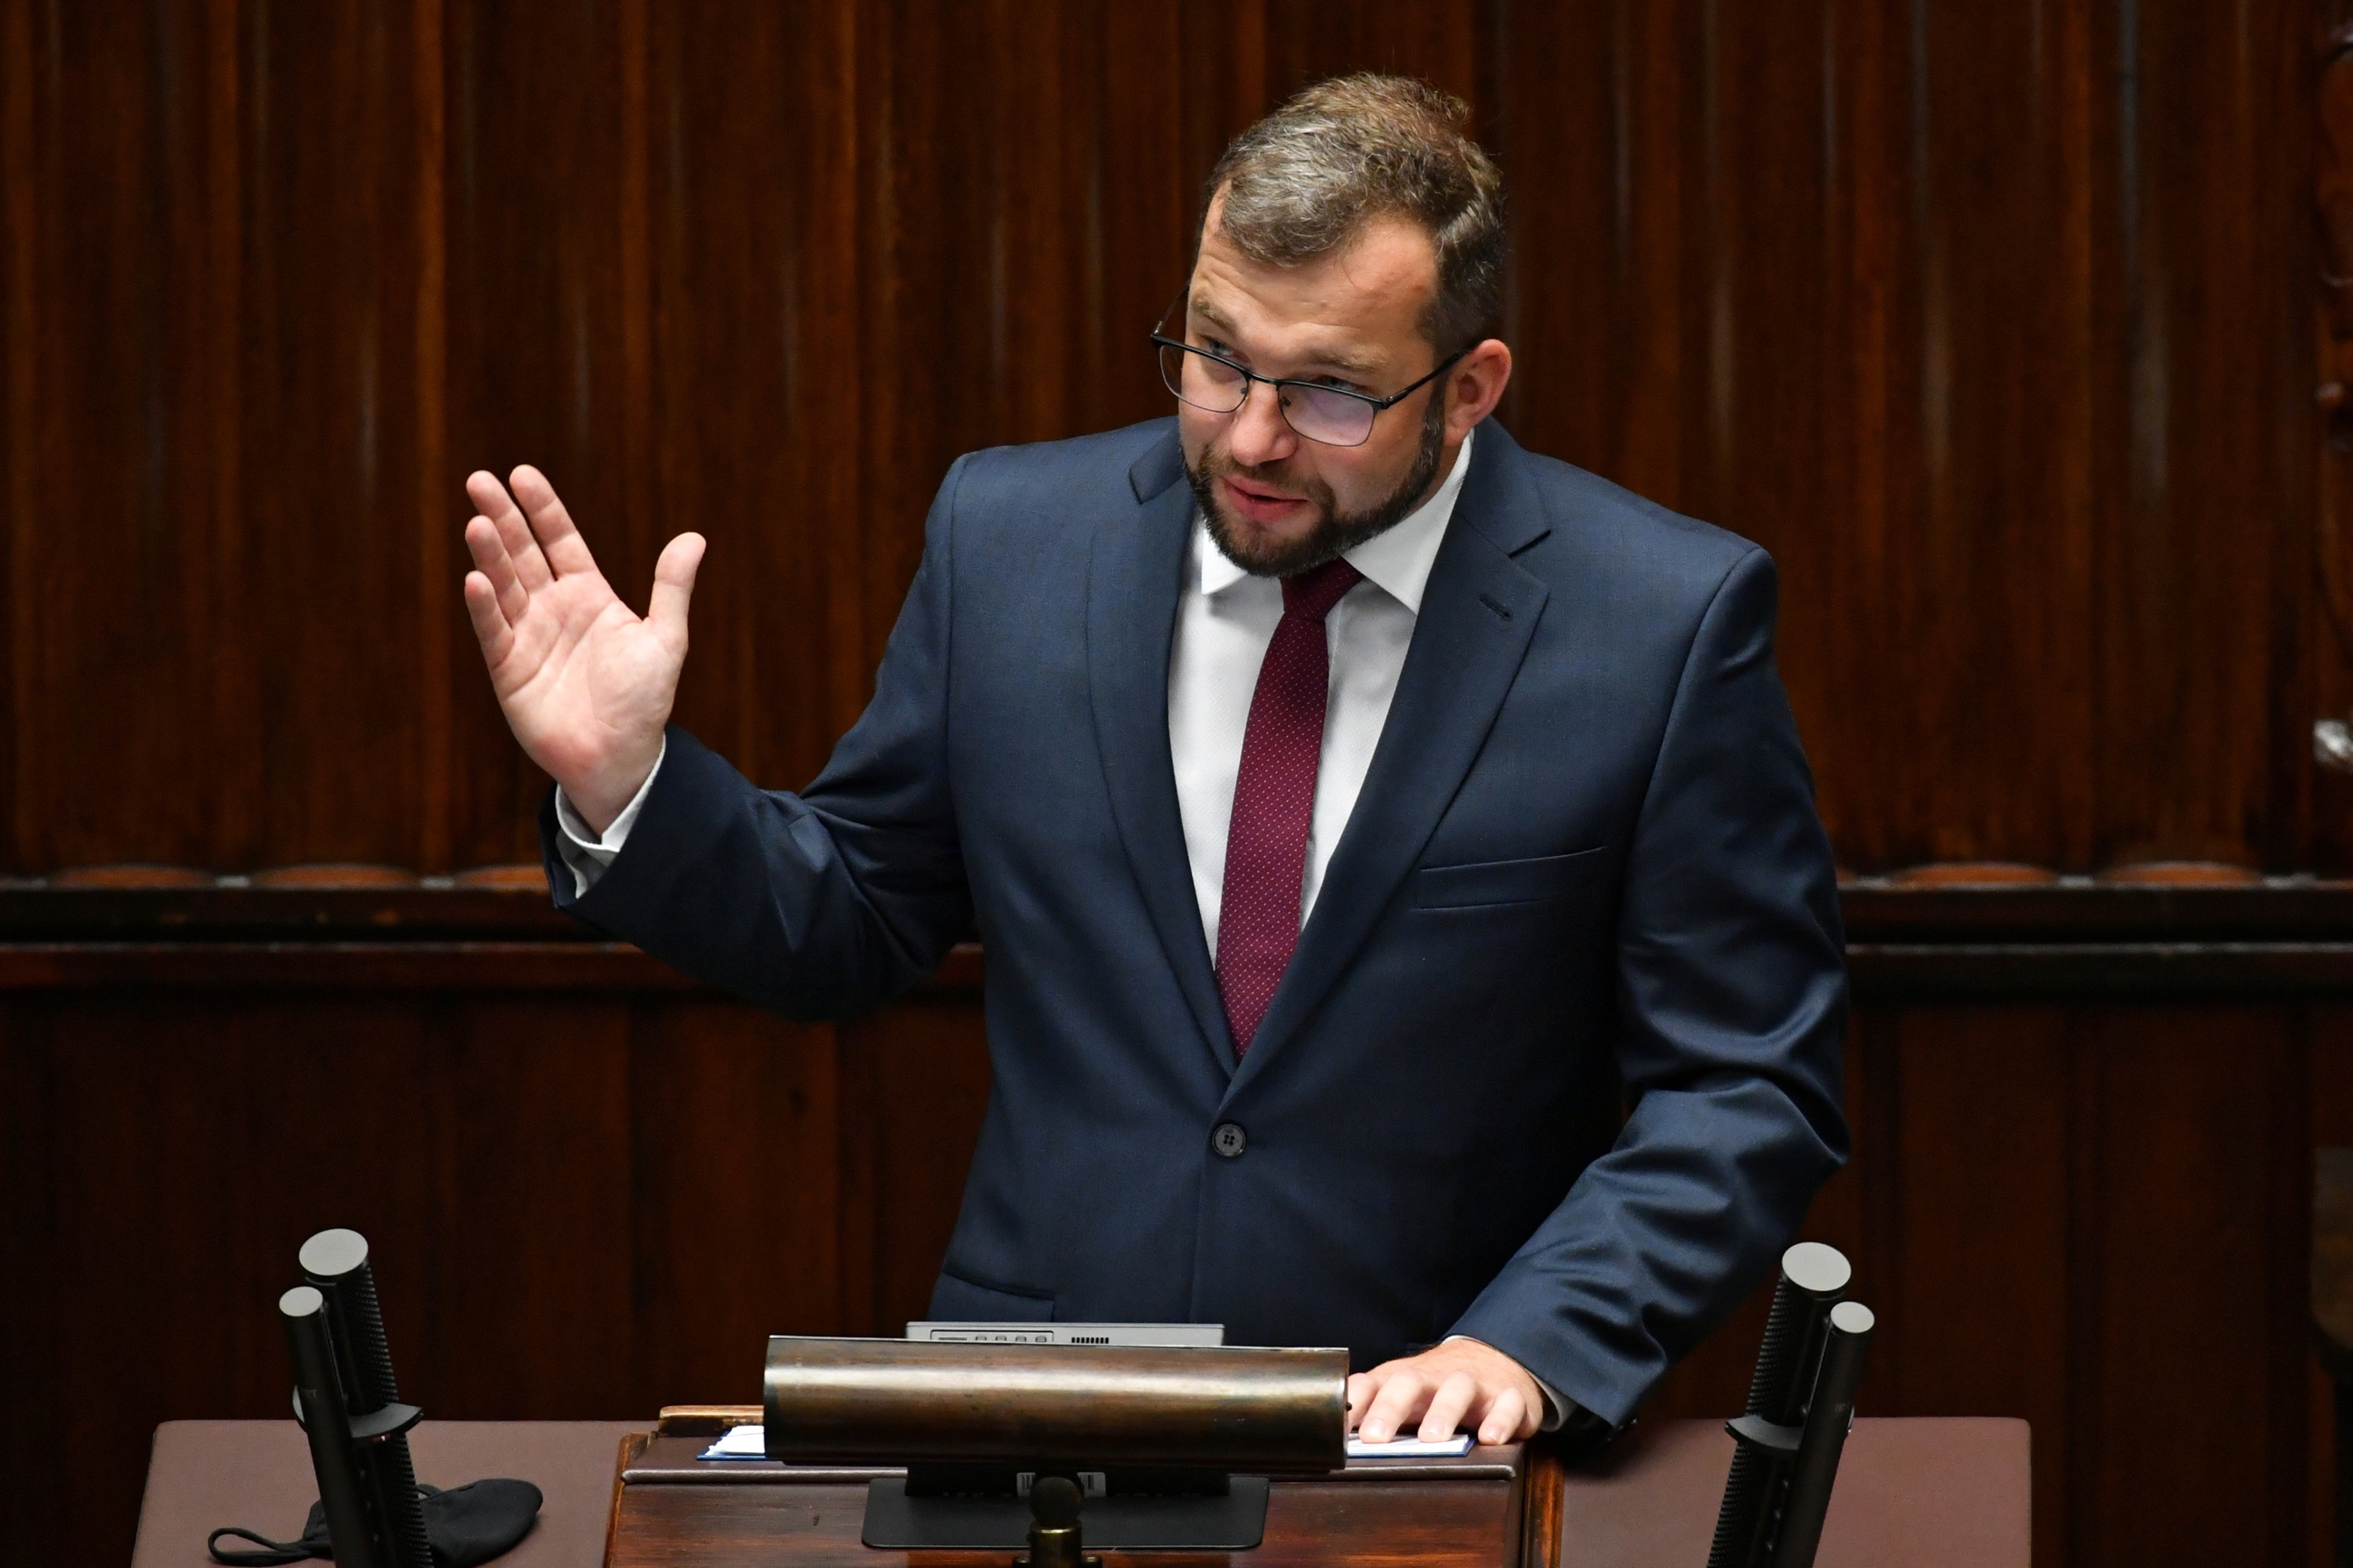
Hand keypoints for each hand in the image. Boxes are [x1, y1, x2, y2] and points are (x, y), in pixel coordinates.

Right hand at [461, 466, 705, 832]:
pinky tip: (475, 579)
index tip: (522, 474)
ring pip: (504, 586)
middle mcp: (553, 609)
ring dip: (490, 555)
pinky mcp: (509, 669)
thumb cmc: (644, 701)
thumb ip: (672, 588)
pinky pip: (494, 631)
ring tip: (478, 523)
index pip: (560, 540)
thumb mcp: (665, 639)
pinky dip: (485, 607)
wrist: (621, 758)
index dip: (542, 509)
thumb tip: (694, 537)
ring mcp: (528, 636)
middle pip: (523, 553)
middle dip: (503, 517)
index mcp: (589, 595)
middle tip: (480, 481)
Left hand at [1347, 1339, 1544, 1446]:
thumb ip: (1371, 1412)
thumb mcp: (1401, 1395)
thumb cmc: (1436, 1387)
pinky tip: (1491, 1438)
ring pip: (1457, 1390)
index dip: (1352, 1403)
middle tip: (1374, 1438)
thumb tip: (1329, 1439)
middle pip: (1408, 1384)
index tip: (1334, 1426)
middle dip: (1390, 1409)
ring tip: (1433, 1439)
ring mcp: (1472, 1385)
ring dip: (1444, 1412)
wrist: (1494, 1360)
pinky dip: (1501, 1419)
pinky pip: (1507, 1405)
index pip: (1371, 1385)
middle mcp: (1434, 1378)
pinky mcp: (1508, 1397)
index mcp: (1401, 1380)